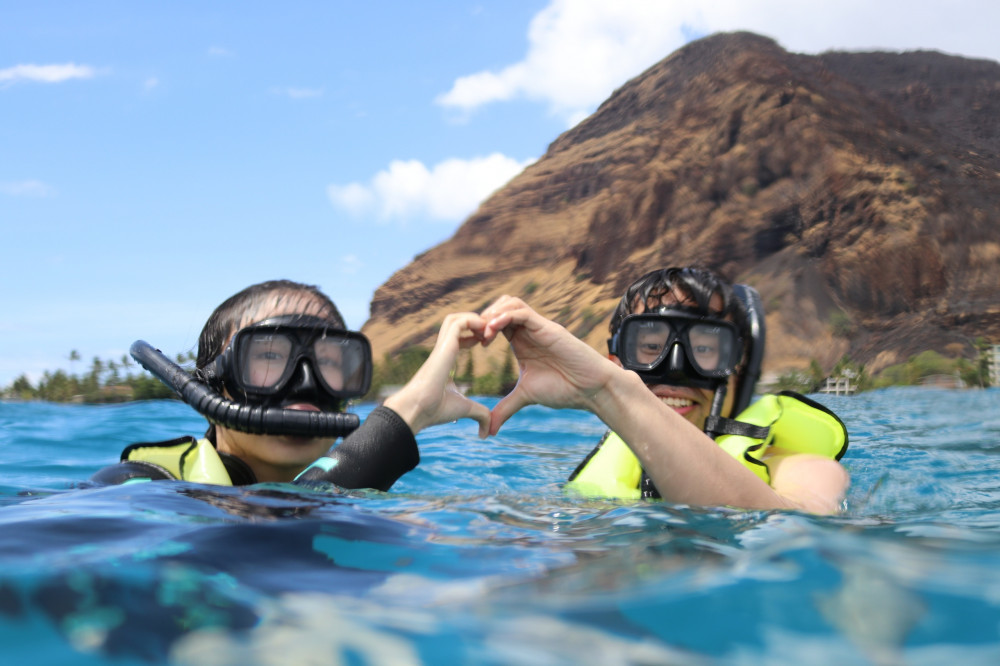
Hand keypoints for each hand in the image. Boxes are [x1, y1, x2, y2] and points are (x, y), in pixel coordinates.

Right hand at [383, 312, 491, 437]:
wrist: (417, 410)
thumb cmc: (435, 410)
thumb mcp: (464, 409)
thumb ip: (479, 414)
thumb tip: (488, 431)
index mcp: (446, 360)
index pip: (459, 337)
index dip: (475, 335)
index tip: (487, 342)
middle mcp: (443, 350)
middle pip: (457, 322)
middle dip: (476, 322)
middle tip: (491, 333)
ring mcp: (442, 346)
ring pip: (456, 318)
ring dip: (475, 319)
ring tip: (489, 331)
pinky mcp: (444, 346)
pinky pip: (459, 322)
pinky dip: (473, 321)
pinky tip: (485, 332)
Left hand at [480, 295, 619, 433]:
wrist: (591, 390)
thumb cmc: (564, 389)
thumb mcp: (526, 397)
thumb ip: (505, 408)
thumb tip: (488, 430)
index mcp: (521, 342)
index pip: (495, 323)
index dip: (479, 330)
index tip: (468, 345)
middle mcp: (529, 331)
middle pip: (500, 306)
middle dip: (483, 317)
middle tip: (474, 338)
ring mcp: (538, 327)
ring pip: (510, 302)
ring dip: (493, 313)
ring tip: (484, 334)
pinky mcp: (548, 328)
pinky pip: (522, 312)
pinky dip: (505, 316)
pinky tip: (494, 331)